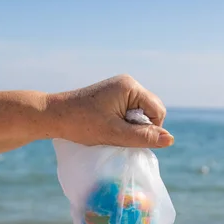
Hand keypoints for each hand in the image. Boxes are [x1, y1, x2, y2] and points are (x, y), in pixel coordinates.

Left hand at [46, 74, 174, 147]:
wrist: (53, 116)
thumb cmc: (82, 125)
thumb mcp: (115, 134)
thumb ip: (143, 137)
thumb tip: (171, 139)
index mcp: (131, 86)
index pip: (157, 111)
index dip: (150, 130)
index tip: (129, 139)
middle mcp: (127, 83)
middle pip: (151, 110)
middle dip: (141, 127)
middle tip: (120, 136)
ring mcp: (119, 88)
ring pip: (140, 112)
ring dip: (131, 126)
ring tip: (112, 132)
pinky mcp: (112, 96)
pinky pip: (129, 111)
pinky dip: (124, 123)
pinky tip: (109, 128)